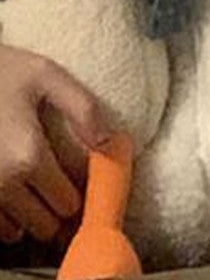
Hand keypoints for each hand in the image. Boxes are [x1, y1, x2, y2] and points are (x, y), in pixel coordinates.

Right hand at [0, 45, 111, 243]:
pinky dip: (9, 216)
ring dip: (33, 214)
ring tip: (37, 183)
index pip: (70, 201)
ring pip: (20, 230)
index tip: (82, 175)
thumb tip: (108, 142)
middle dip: (59, 205)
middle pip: (47, 223)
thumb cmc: (1, 71)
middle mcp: (3, 183)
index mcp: (29, 154)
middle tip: (61, 179)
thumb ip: (83, 108)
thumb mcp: (46, 75)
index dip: (80, 190)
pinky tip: (14, 188)